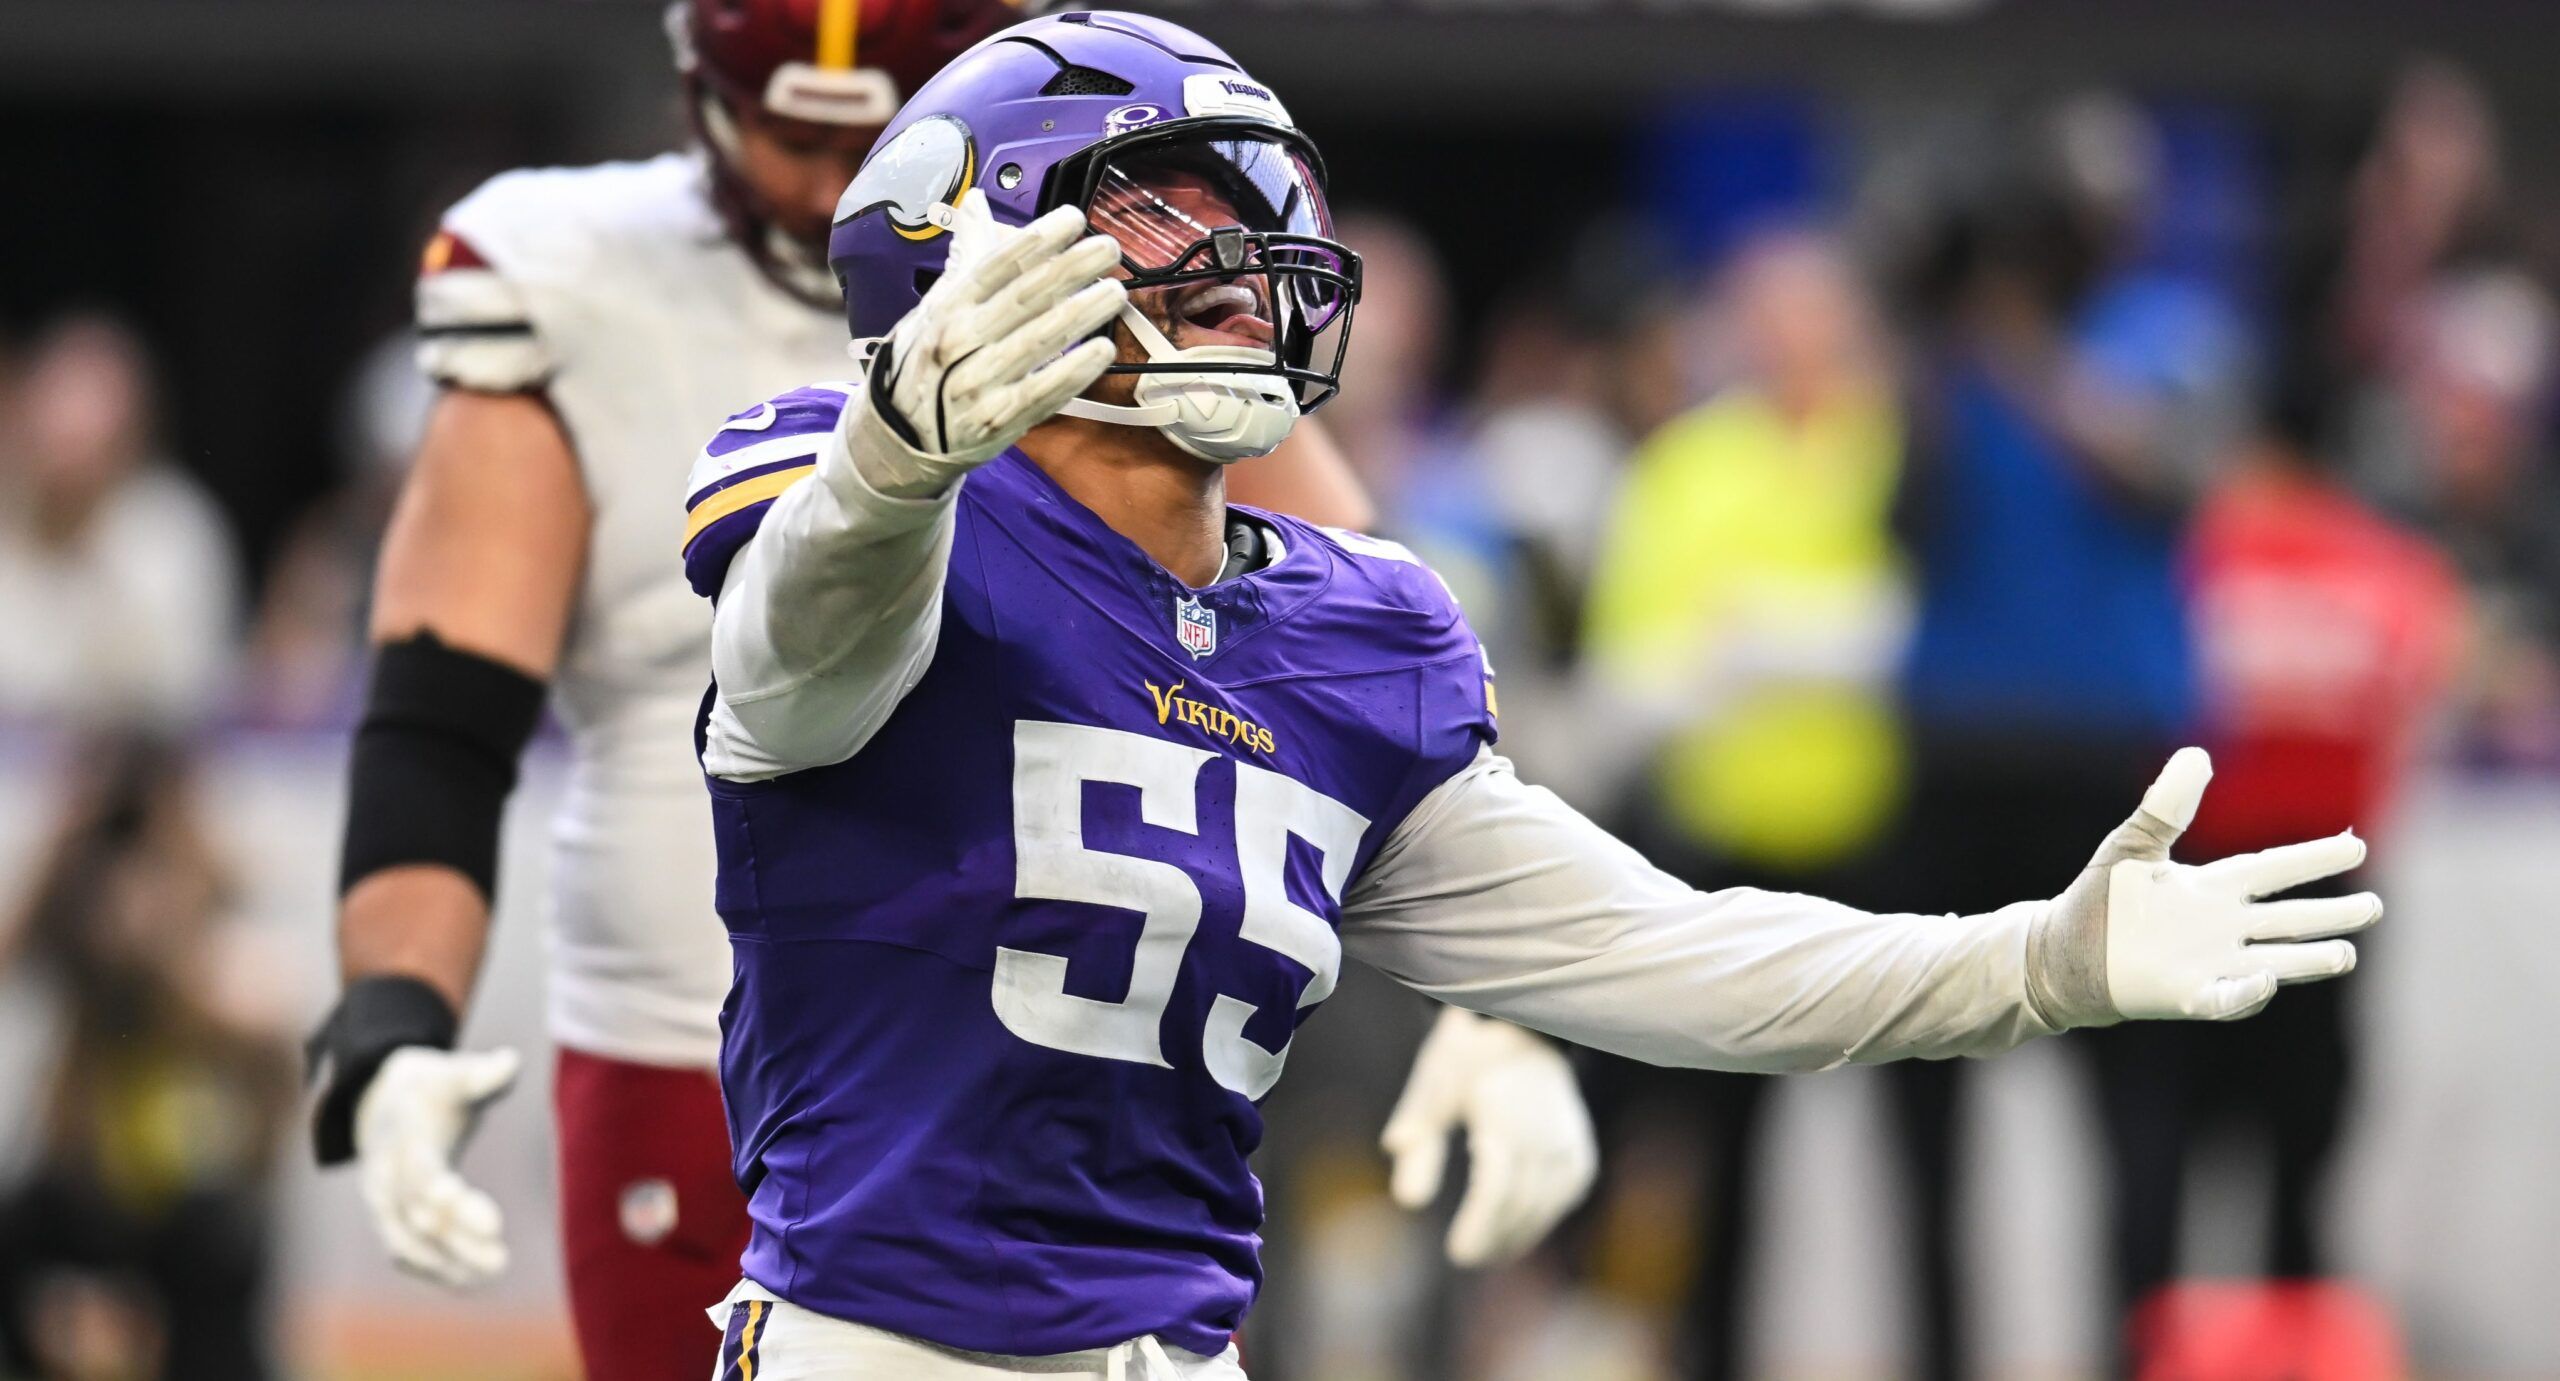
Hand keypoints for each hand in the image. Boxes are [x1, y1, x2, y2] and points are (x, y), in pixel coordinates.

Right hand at [354, 1046, 520, 1286]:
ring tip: (491, 1274)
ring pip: (406, 1240)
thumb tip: (509, 1063)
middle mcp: (384, 1173)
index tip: (492, 1224)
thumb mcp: (452, 1071)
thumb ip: (481, 1073)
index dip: (452, 1201)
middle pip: (417, 1215)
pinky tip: (467, 1280)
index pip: (422, 1175)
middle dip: (458, 1240)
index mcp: (403, 1137)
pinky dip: (430, 1268)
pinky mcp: (385, 1217)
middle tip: (500, 1261)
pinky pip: (401, 1250)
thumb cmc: (431, 1088)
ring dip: (446, 1262)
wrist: (382, 1101)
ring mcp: (380, 1199)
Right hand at [856, 188, 1125, 495]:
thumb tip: (976, 203)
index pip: (996, 264)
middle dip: (1072, 268)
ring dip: (1083, 313)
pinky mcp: (998, 419)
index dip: (1038, 239)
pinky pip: (1043, 391)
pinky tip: (1103, 349)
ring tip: (1116, 292)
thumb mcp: (935, 306)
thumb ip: (965, 256)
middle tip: (1108, 248)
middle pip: (1024, 296)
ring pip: (1039, 340)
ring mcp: (979, 382)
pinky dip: (1075, 370)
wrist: (900, 436)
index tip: (1073, 218)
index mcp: (948, 306)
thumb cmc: (927, 362)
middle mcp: (960, 340)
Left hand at [1380, 1009, 1597, 1267]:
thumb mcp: (1432, 1089)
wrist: (1526, 1029)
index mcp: (1503, 1109)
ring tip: (1486, 1254)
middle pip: (1521, 1201)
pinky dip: (1537, 1220)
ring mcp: (1569, 1142)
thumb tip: (1408, 1202)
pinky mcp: (1580, 1154)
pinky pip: (1561, 1199)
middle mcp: (1545, 1128)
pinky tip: (1514, 1236)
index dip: (1480, 1223)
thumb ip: (1419, 1142)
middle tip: (1466, 1257)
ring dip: (1515, 1237)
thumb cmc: (1467, 1061)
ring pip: (1544, 1206)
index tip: (1458, 1252)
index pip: (1498, 1181)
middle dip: (1494, 1237)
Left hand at [2029, 747, 2382, 1025]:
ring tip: (2347, 953)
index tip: (2357, 846)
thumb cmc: (2098, 899)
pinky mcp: (2186, 995)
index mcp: (2211, 888)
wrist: (2061, 952)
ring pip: (2273, 961)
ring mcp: (2208, 964)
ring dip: (2308, 959)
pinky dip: (2243, 993)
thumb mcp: (2132, 845)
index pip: (2272, 870)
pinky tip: (2262, 981)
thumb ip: (2166, 806)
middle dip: (2329, 915)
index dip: (2313, 859)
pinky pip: (2223, 998)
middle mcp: (2220, 927)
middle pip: (2287, 920)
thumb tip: (2197, 754)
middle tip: (2375, 907)